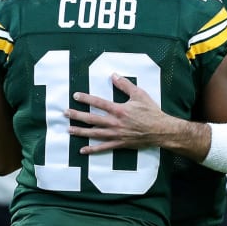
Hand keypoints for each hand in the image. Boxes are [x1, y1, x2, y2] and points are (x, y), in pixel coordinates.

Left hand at [67, 74, 181, 153]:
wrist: (161, 130)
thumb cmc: (151, 111)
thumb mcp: (139, 94)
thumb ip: (125, 85)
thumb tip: (114, 75)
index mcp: (119, 109)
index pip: (99, 103)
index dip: (86, 99)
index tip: (76, 96)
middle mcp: (115, 122)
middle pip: (92, 119)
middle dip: (77, 115)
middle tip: (65, 113)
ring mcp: (116, 134)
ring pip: (94, 133)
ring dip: (80, 131)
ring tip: (69, 129)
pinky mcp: (119, 144)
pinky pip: (103, 148)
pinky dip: (92, 149)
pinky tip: (82, 150)